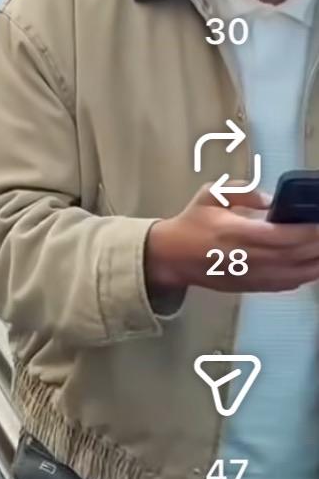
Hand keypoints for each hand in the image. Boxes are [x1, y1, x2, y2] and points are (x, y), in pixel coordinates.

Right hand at [145, 187, 318, 299]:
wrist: (172, 256)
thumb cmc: (192, 222)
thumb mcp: (211, 194)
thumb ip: (242, 191)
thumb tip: (271, 199)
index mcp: (236, 233)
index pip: (279, 236)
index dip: (305, 232)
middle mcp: (246, 257)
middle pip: (291, 256)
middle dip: (315, 247)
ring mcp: (249, 276)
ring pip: (291, 274)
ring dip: (314, 265)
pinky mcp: (250, 287)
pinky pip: (283, 285)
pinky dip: (302, 278)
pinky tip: (313, 269)